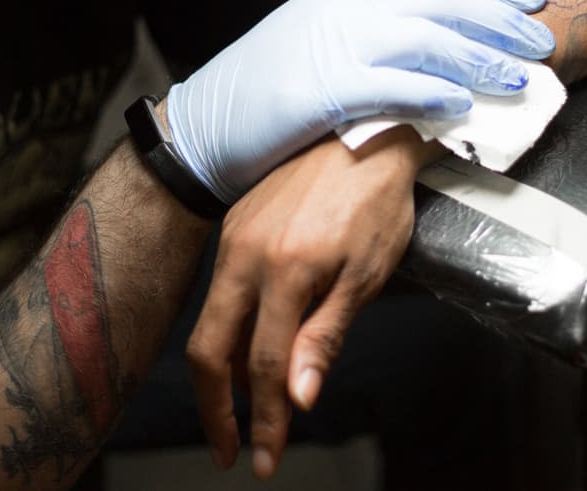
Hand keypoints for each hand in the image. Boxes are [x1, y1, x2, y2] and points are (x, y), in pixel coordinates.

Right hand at [165, 0, 553, 200]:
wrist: (205, 123)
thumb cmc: (272, 87)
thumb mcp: (327, 39)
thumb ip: (379, 31)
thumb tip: (446, 45)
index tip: (530, 0)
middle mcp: (346, 5)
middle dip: (499, 19)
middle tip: (541, 42)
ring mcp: (332, 44)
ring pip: (424, 38)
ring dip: (479, 58)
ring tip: (519, 80)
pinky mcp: (320, 90)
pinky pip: (388, 86)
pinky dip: (429, 94)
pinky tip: (461, 107)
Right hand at [186, 128, 440, 478]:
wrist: (366, 129)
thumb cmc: (377, 200)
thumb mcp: (366, 274)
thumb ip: (325, 336)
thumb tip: (298, 397)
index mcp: (285, 270)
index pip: (263, 366)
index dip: (264, 421)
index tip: (265, 459)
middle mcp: (245, 255)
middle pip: (209, 350)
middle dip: (215, 410)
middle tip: (230, 449)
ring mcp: (234, 237)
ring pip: (211, 321)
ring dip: (224, 371)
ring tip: (252, 406)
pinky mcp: (234, 226)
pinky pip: (222, 290)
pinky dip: (233, 329)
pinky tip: (258, 345)